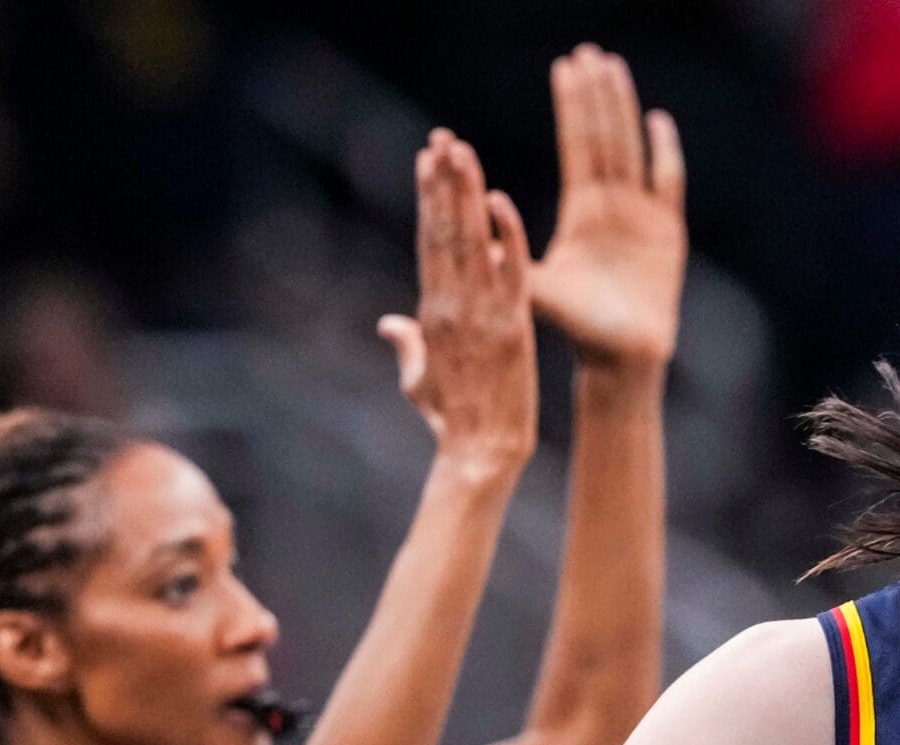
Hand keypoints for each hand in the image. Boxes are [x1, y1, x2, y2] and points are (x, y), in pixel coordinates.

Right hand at [376, 130, 536, 476]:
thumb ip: (406, 344)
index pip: (429, 242)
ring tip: (462, 152)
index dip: (428, 199)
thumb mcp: (419, 379)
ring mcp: (482, 315)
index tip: (428, 161)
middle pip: (445, 232)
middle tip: (444, 138)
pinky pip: (511, 273)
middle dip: (443, 183)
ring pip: (472, 242)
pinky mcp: (512, 327)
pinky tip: (501, 201)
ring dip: (466, 195)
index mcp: (431, 313)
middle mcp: (452, 306)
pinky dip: (506, 238)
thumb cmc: (450, 420)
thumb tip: (387, 323)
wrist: (479, 451)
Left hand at [530, 46, 685, 369]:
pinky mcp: (668, 235)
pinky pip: (668, 185)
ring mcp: (642, 217)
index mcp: (582, 214)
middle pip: (604, 139)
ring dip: (624, 110)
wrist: (621, 362)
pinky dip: (665, 155)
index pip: (576, 148)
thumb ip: (511, 261)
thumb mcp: (537, 292)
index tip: (564, 69)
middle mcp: (611, 208)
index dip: (571, 109)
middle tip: (588, 53)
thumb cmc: (577, 332)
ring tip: (614, 68)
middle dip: (596, 97)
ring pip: (632, 150)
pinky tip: (658, 122)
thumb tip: (479, 234)